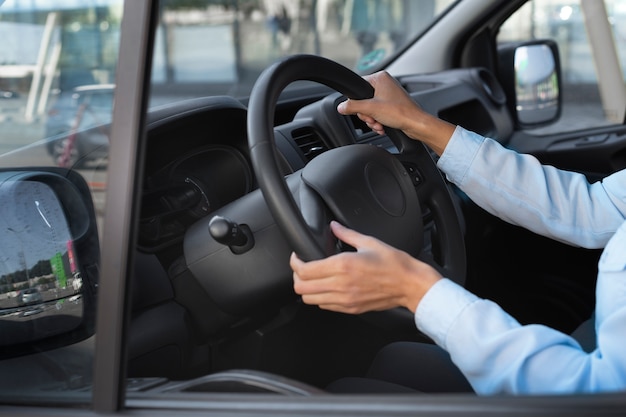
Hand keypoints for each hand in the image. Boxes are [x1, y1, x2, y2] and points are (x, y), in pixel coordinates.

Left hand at [290, 221, 441, 313]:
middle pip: (301, 288)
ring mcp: (345, 299)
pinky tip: (326, 287)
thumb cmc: (394, 263)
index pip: (305, 269)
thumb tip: (334, 227)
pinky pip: (324, 306)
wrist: (410, 284)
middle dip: (297, 277)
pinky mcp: (350, 309)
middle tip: (301, 267)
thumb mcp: (369, 242)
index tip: (297, 256)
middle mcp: (341, 285)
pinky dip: (319, 297)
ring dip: (306, 289)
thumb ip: (346, 234)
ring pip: (310, 300)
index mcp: (343, 266)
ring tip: (312, 278)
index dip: (295, 262)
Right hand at [337, 71, 455, 155]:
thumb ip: (352, 107)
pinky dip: (378, 121)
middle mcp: (384, 83)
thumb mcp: (370, 109)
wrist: (416, 124)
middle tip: (373, 119)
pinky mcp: (392, 104)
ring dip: (372, 119)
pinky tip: (382, 126)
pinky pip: (378, 112)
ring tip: (379, 124)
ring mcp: (389, 94)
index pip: (357, 87)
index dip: (357, 102)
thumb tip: (341, 107)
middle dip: (366, 114)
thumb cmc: (400, 112)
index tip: (362, 111)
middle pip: (363, 100)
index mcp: (380, 78)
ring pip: (370, 108)